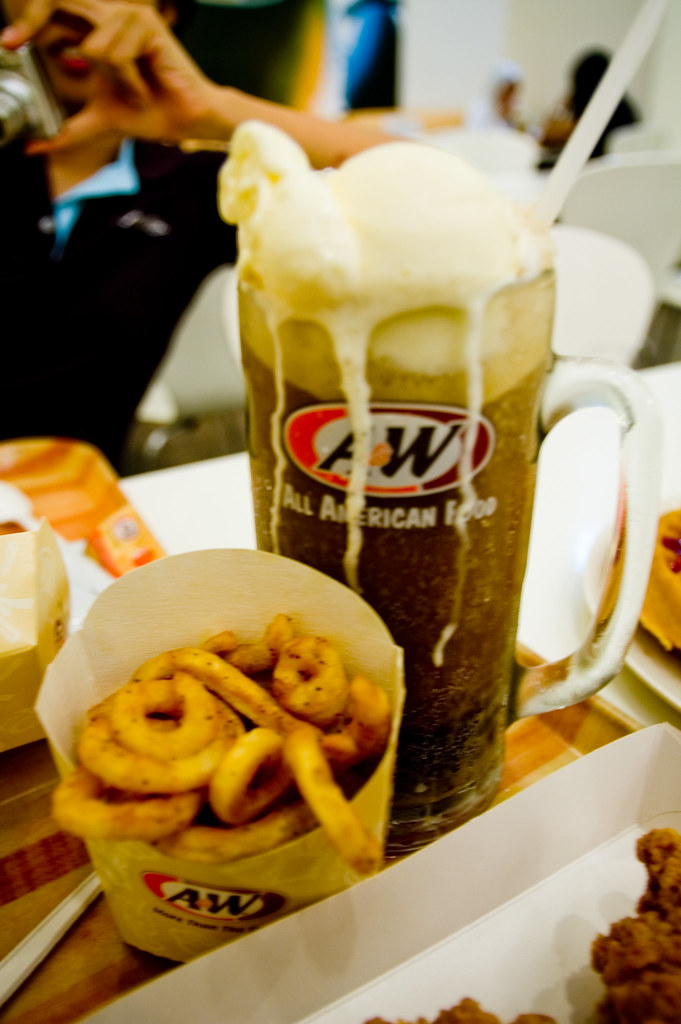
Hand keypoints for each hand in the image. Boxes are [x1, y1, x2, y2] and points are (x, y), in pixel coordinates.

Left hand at [1, 0, 224, 149]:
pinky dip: (128, 81)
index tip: (9, 42)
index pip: (55, 9)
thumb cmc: (152, 113)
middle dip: (36, 21)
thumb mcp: (98, 120)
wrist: (186, 121)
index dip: (31, 19)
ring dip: (115, 82)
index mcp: (98, 28)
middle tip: (11, 41)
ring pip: (93, 48)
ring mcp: (129, 14)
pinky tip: (144, 87)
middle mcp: (111, 13)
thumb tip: (33, 147)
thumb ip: (66, 129)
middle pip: (61, 3)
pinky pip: (115, 56)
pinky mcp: (146, 23)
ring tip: (136, 92)